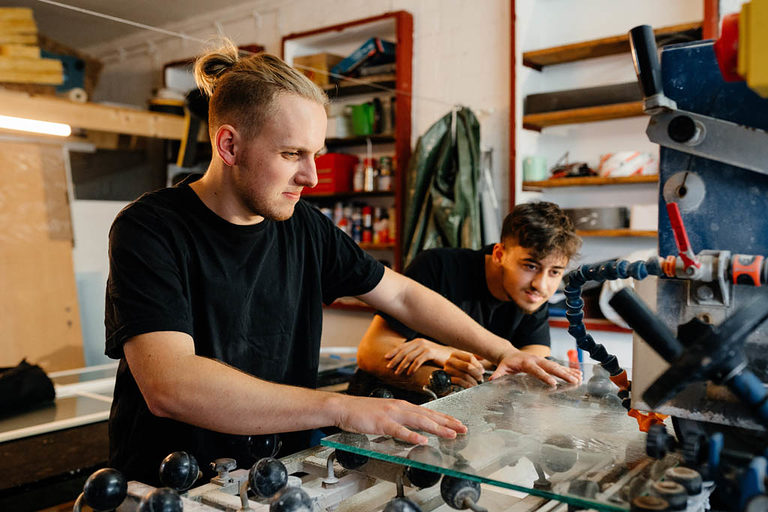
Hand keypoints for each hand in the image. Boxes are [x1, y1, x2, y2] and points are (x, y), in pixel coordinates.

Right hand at [334, 395, 466, 444]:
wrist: (344, 408)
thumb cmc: (364, 412)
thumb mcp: (387, 413)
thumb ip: (402, 420)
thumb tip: (416, 428)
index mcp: (402, 406)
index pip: (428, 412)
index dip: (444, 418)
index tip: (458, 424)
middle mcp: (400, 407)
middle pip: (428, 415)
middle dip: (447, 422)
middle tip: (463, 429)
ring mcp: (391, 414)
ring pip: (418, 421)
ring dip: (436, 428)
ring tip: (450, 434)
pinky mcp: (381, 422)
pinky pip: (399, 430)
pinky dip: (411, 436)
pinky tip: (422, 440)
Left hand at [385, 338, 451, 375]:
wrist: (450, 355)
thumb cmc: (437, 355)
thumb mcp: (423, 352)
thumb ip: (414, 353)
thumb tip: (403, 359)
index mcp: (417, 341)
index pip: (402, 346)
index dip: (393, 352)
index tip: (386, 358)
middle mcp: (420, 342)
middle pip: (403, 351)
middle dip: (395, 360)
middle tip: (389, 367)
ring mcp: (425, 347)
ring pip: (409, 357)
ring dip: (402, 365)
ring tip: (397, 372)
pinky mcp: (430, 353)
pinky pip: (418, 361)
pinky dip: (412, 368)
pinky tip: (409, 373)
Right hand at [443, 351, 484, 387]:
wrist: (444, 377)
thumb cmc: (458, 368)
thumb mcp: (464, 360)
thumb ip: (474, 357)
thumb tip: (484, 357)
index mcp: (455, 354)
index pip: (470, 358)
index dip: (478, 365)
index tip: (482, 371)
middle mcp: (450, 361)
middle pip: (467, 366)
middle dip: (476, 373)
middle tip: (480, 378)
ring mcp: (448, 370)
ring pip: (464, 375)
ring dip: (473, 381)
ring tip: (476, 383)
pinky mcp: (447, 379)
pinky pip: (460, 382)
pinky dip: (467, 385)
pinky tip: (471, 386)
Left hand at [490, 350, 581, 386]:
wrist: (511, 354)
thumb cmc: (507, 363)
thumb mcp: (501, 367)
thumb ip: (498, 374)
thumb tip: (491, 381)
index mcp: (527, 363)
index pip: (537, 371)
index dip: (545, 377)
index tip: (554, 384)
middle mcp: (537, 360)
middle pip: (552, 367)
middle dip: (563, 374)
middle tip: (573, 381)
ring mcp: (543, 360)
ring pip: (558, 366)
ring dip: (569, 372)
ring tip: (579, 379)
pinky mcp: (547, 362)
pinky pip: (560, 366)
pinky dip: (569, 370)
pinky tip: (579, 375)